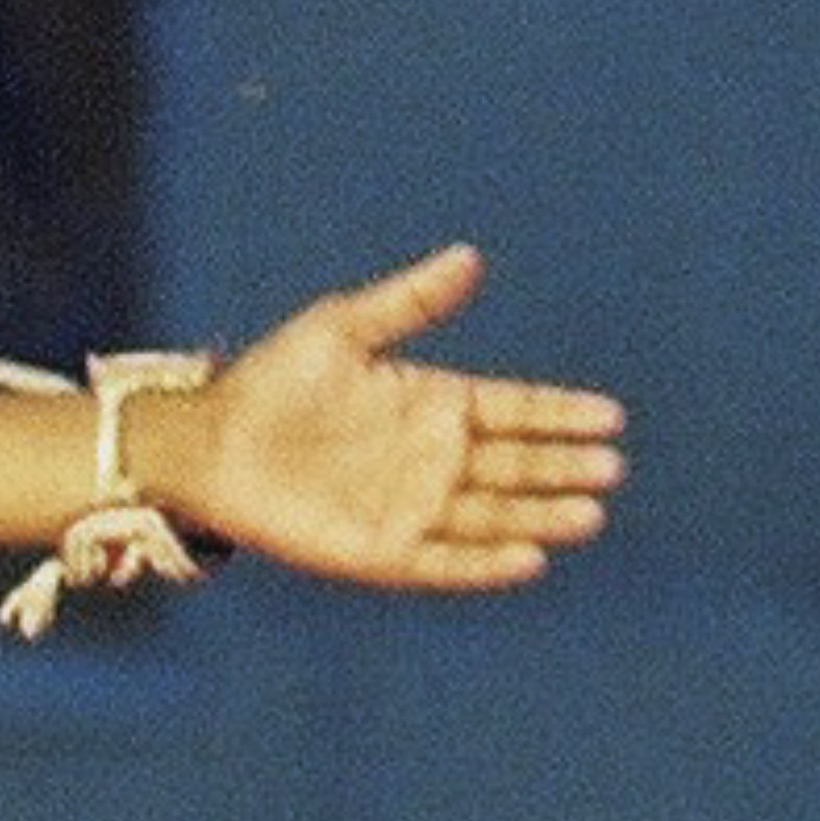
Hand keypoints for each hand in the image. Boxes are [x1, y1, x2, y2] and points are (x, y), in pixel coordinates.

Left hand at [166, 249, 625, 592]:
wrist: (209, 441)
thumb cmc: (272, 380)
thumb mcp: (343, 328)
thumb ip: (410, 302)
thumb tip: (470, 256)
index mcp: (435, 403)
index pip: (515, 409)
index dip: (560, 414)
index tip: (610, 416)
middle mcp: (432, 458)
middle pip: (515, 466)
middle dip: (562, 468)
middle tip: (610, 468)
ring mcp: (410, 506)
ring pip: (491, 516)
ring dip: (539, 517)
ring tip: (588, 514)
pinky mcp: (379, 551)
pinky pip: (443, 561)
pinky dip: (483, 563)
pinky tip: (527, 559)